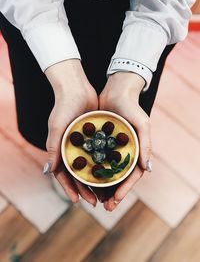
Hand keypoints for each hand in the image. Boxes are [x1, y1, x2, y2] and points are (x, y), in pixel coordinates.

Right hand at [44, 59, 98, 205]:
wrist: (77, 89)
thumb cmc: (63, 107)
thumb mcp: (57, 128)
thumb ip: (53, 149)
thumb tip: (47, 172)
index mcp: (61, 150)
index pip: (64, 175)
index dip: (70, 189)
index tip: (78, 201)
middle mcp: (72, 150)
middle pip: (79, 174)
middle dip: (86, 189)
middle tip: (96, 202)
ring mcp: (83, 144)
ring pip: (91, 167)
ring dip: (96, 180)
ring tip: (105, 193)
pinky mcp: (94, 137)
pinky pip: (100, 154)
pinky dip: (104, 164)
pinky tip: (113, 173)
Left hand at [99, 72, 151, 210]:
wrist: (116, 92)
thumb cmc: (131, 107)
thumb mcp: (142, 123)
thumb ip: (146, 144)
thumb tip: (148, 169)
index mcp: (135, 151)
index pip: (132, 175)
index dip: (124, 189)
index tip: (115, 200)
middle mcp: (124, 153)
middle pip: (119, 178)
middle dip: (113, 193)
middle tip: (104, 206)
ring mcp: (112, 149)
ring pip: (107, 172)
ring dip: (102, 187)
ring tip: (94, 199)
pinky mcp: (101, 143)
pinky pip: (97, 160)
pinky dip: (93, 171)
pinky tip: (85, 180)